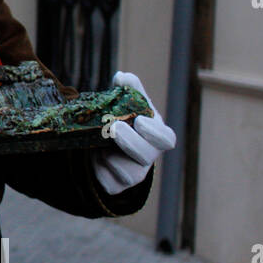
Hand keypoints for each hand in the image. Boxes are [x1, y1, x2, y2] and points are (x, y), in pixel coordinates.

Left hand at [94, 71, 175, 195]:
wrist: (103, 145)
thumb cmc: (124, 121)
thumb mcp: (127, 105)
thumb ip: (129, 90)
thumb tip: (122, 77)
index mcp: (156, 137)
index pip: (166, 139)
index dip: (155, 133)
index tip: (141, 121)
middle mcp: (149, 157)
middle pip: (147, 155)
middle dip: (131, 142)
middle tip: (114, 128)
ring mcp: (135, 173)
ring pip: (128, 173)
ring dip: (111, 157)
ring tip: (100, 145)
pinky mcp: (117, 185)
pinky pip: (110, 183)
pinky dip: (99, 170)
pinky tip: (96, 159)